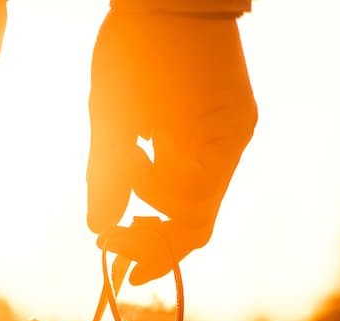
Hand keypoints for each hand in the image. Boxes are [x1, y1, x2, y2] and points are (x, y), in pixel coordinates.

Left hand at [87, 11, 256, 284]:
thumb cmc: (138, 43)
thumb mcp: (112, 113)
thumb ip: (107, 176)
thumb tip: (101, 229)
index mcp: (209, 146)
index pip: (187, 226)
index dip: (149, 251)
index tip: (112, 258)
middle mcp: (234, 144)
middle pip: (198, 219)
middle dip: (154, 235)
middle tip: (113, 239)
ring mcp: (238, 132)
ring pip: (201, 195)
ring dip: (158, 199)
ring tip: (125, 168)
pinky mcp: (234, 119)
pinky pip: (206, 168)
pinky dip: (173, 175)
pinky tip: (147, 152)